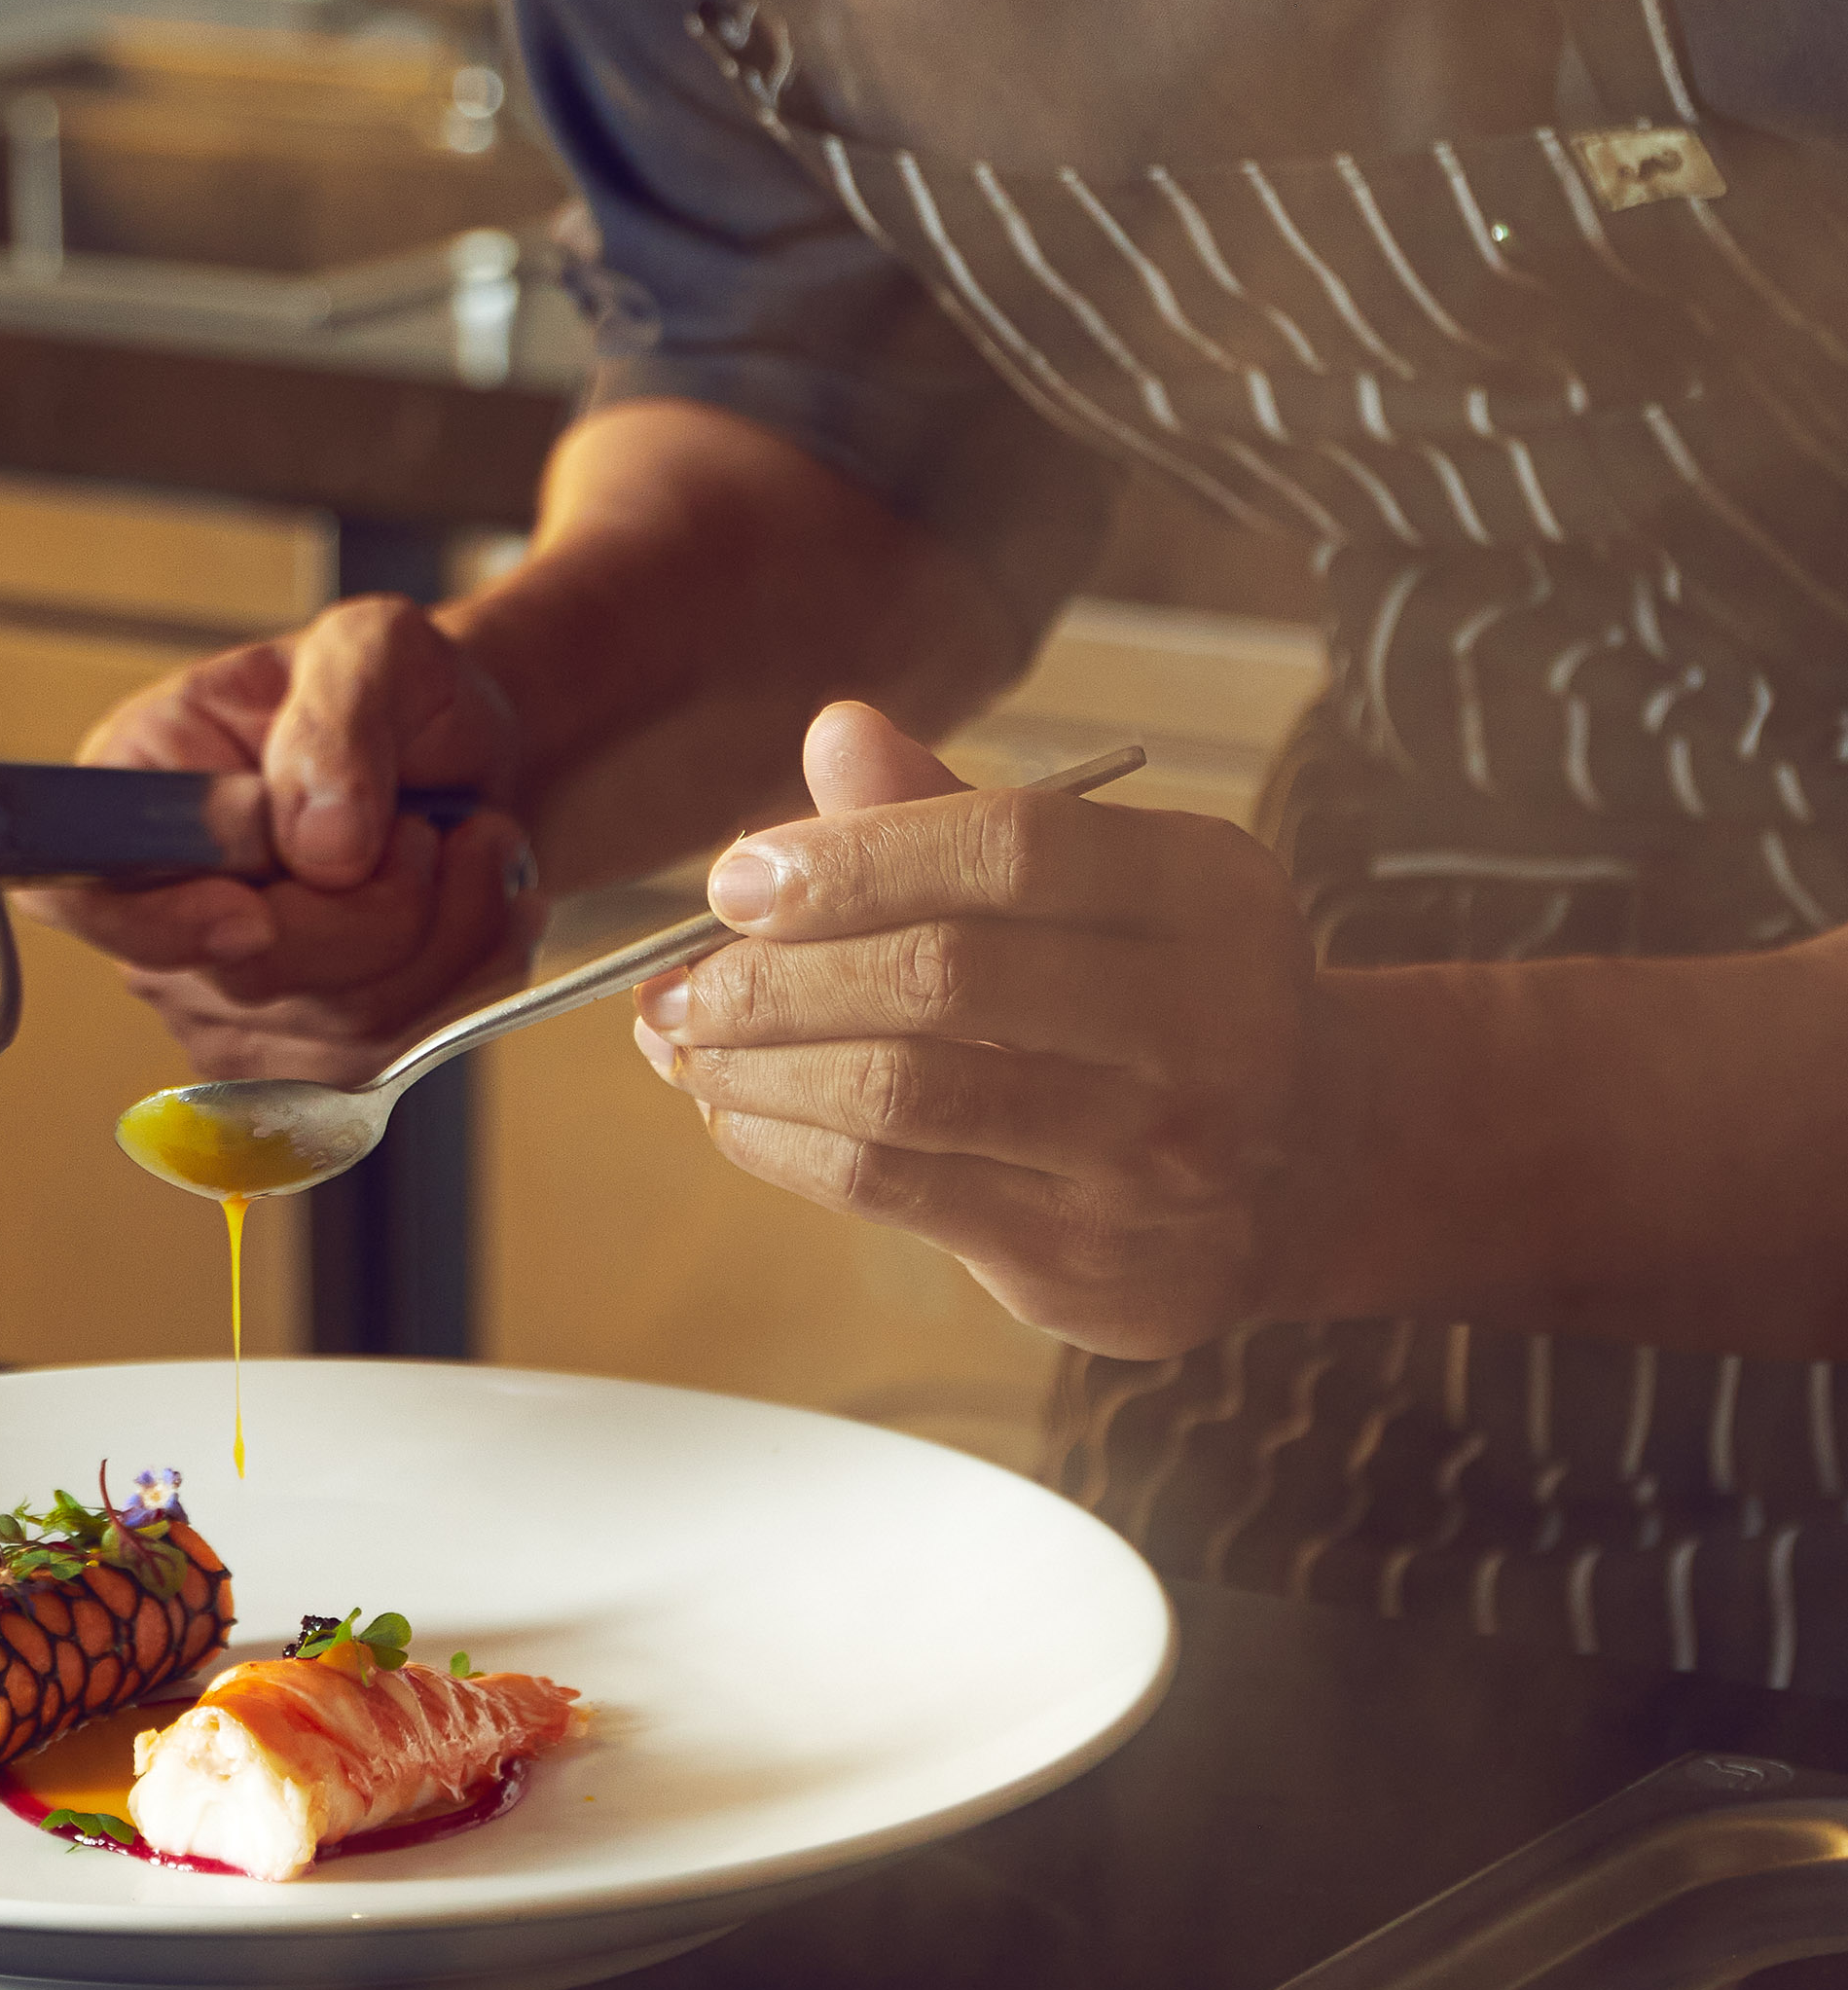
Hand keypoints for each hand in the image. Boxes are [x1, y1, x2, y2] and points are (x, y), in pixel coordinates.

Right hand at [7, 595, 540, 1081]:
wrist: (461, 754)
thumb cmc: (396, 693)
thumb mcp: (374, 650)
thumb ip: (336, 723)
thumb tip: (319, 844)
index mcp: (137, 791)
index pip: (82, 893)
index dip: (158, 925)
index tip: (250, 914)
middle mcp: (163, 910)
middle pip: (251, 973)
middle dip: (381, 904)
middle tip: (426, 825)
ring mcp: (227, 997)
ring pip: (343, 1025)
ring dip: (447, 934)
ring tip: (469, 846)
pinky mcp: (305, 1051)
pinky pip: (398, 1052)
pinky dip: (468, 978)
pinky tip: (479, 906)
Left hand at [633, 700, 1316, 1357]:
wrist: (1308, 1168)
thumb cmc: (1164, 994)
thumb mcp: (1100, 883)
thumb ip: (957, 817)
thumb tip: (835, 734)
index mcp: (1205, 895)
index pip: (1011, 849)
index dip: (854, 857)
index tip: (737, 877)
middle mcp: (1204, 1024)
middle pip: (943, 979)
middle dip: (776, 975)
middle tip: (680, 978)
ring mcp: (1150, 1154)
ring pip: (904, 1094)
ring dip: (759, 1065)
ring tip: (685, 1041)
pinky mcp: (1085, 1255)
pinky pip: (893, 1188)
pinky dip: (786, 1144)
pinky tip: (735, 1110)